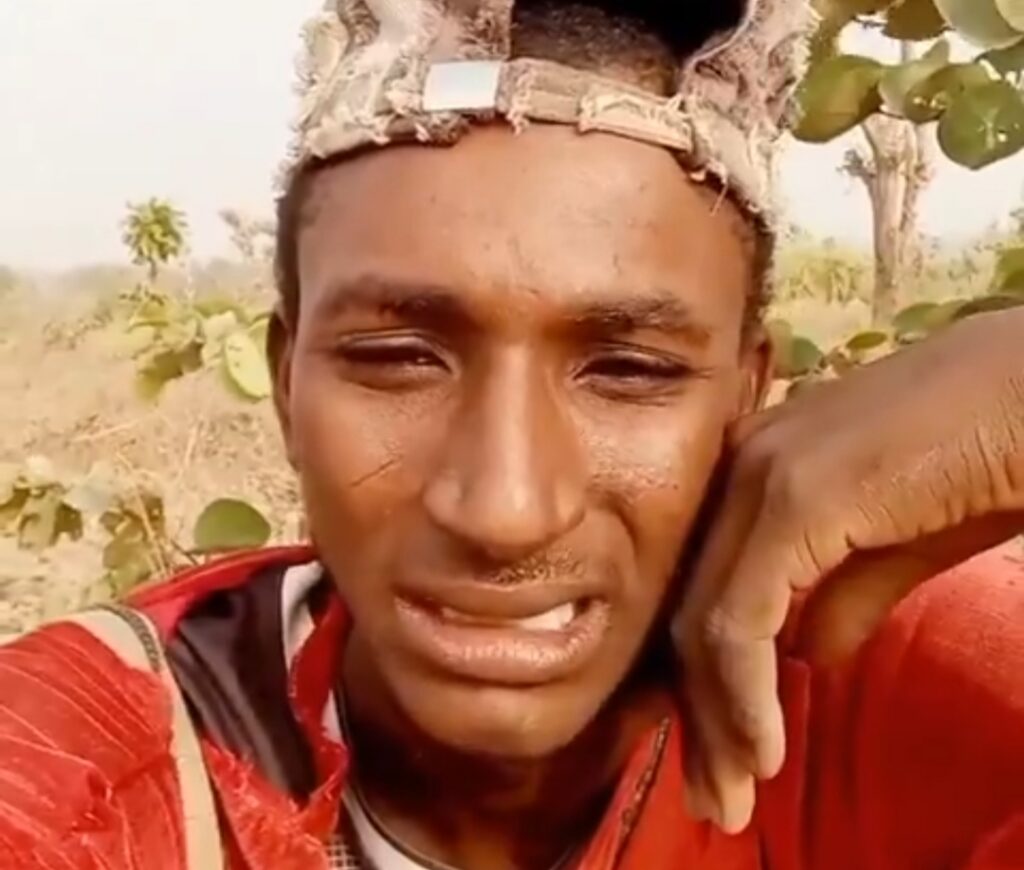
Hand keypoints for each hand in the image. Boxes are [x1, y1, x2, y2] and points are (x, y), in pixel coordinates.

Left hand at [673, 308, 1023, 833]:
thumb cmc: (991, 455)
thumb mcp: (904, 541)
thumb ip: (845, 589)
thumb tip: (808, 651)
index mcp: (756, 467)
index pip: (705, 589)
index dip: (705, 681)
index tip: (723, 756)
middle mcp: (738, 465)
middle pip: (689, 610)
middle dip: (699, 715)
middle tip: (716, 799)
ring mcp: (759, 474)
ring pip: (703, 623)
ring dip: (717, 721)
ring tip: (733, 795)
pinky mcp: (791, 495)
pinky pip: (739, 617)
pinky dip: (743, 693)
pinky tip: (764, 748)